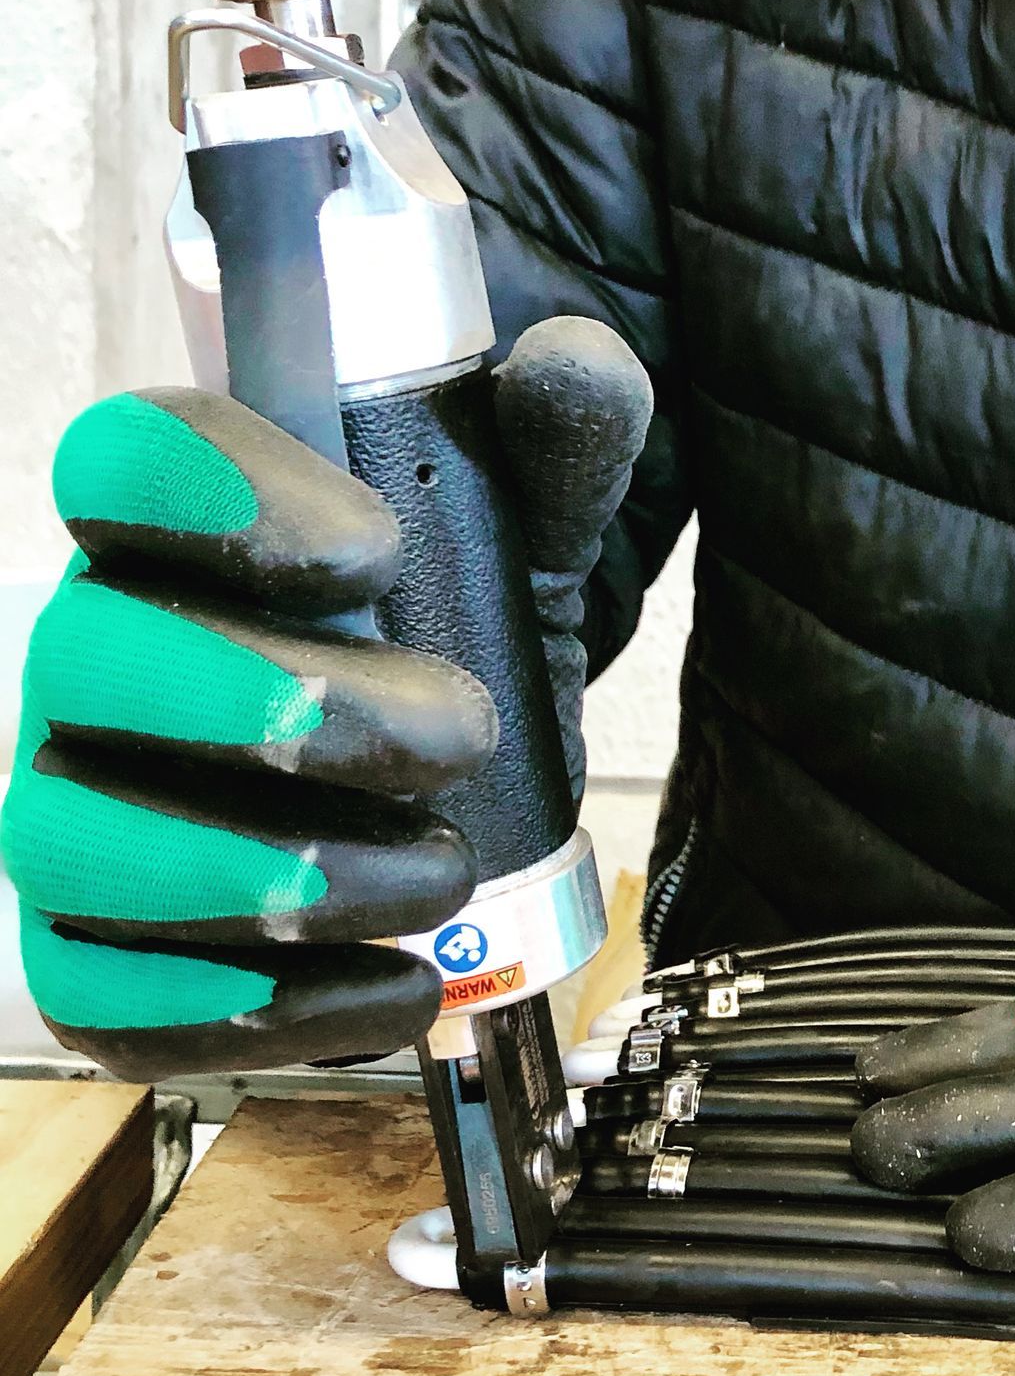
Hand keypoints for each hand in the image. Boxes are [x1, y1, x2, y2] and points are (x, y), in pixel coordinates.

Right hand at [2, 316, 650, 1078]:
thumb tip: (576, 364)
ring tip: (433, 872)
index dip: (214, 491)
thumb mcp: (519, 522)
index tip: (371, 551)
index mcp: (178, 518)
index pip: (122, 458)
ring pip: (75, 838)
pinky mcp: (98, 943)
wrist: (447, 739)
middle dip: (270, 701)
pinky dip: (244, 1011)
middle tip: (451, 730)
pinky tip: (391, 989)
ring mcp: (78, 797)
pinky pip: (103, 995)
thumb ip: (550, 439)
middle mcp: (99, 647)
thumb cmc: (454, 615)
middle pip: (95, 654)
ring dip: (259, 871)